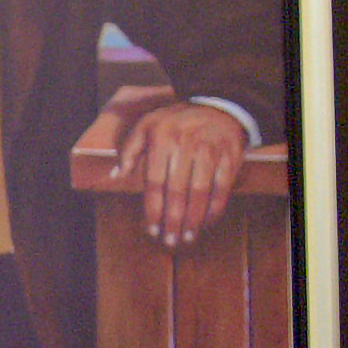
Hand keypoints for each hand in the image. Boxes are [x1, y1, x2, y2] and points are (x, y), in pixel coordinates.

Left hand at [112, 100, 248, 247]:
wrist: (218, 106)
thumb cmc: (176, 121)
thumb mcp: (146, 125)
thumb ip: (129, 150)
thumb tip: (116, 175)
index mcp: (161, 138)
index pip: (154, 181)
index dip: (153, 209)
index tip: (151, 229)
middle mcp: (186, 144)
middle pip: (177, 190)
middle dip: (173, 220)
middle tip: (170, 241)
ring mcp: (210, 150)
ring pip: (201, 192)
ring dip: (194, 219)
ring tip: (187, 238)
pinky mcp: (230, 156)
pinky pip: (223, 187)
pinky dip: (215, 208)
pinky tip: (206, 222)